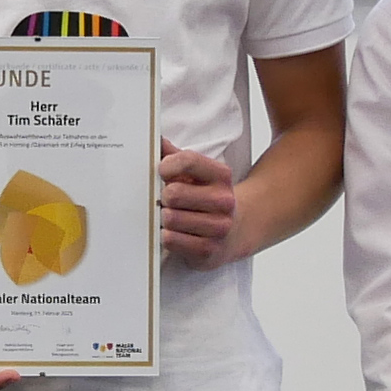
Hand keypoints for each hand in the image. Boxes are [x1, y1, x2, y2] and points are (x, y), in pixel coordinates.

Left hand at [156, 141, 238, 266]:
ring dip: (163, 218)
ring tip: (171, 217)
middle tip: (166, 200)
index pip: (187, 161)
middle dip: (163, 197)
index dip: (167, 165)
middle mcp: (224, 201)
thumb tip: (156, 140)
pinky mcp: (209, 250)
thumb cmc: (206, 198)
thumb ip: (176, 156)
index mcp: (221, 176)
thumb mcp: (197, 174)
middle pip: (173, 193)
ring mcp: (219, 227)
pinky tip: (175, 232)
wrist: (234, 230)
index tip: (162, 172)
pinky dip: (166, 236)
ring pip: (170, 218)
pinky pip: (171, 240)